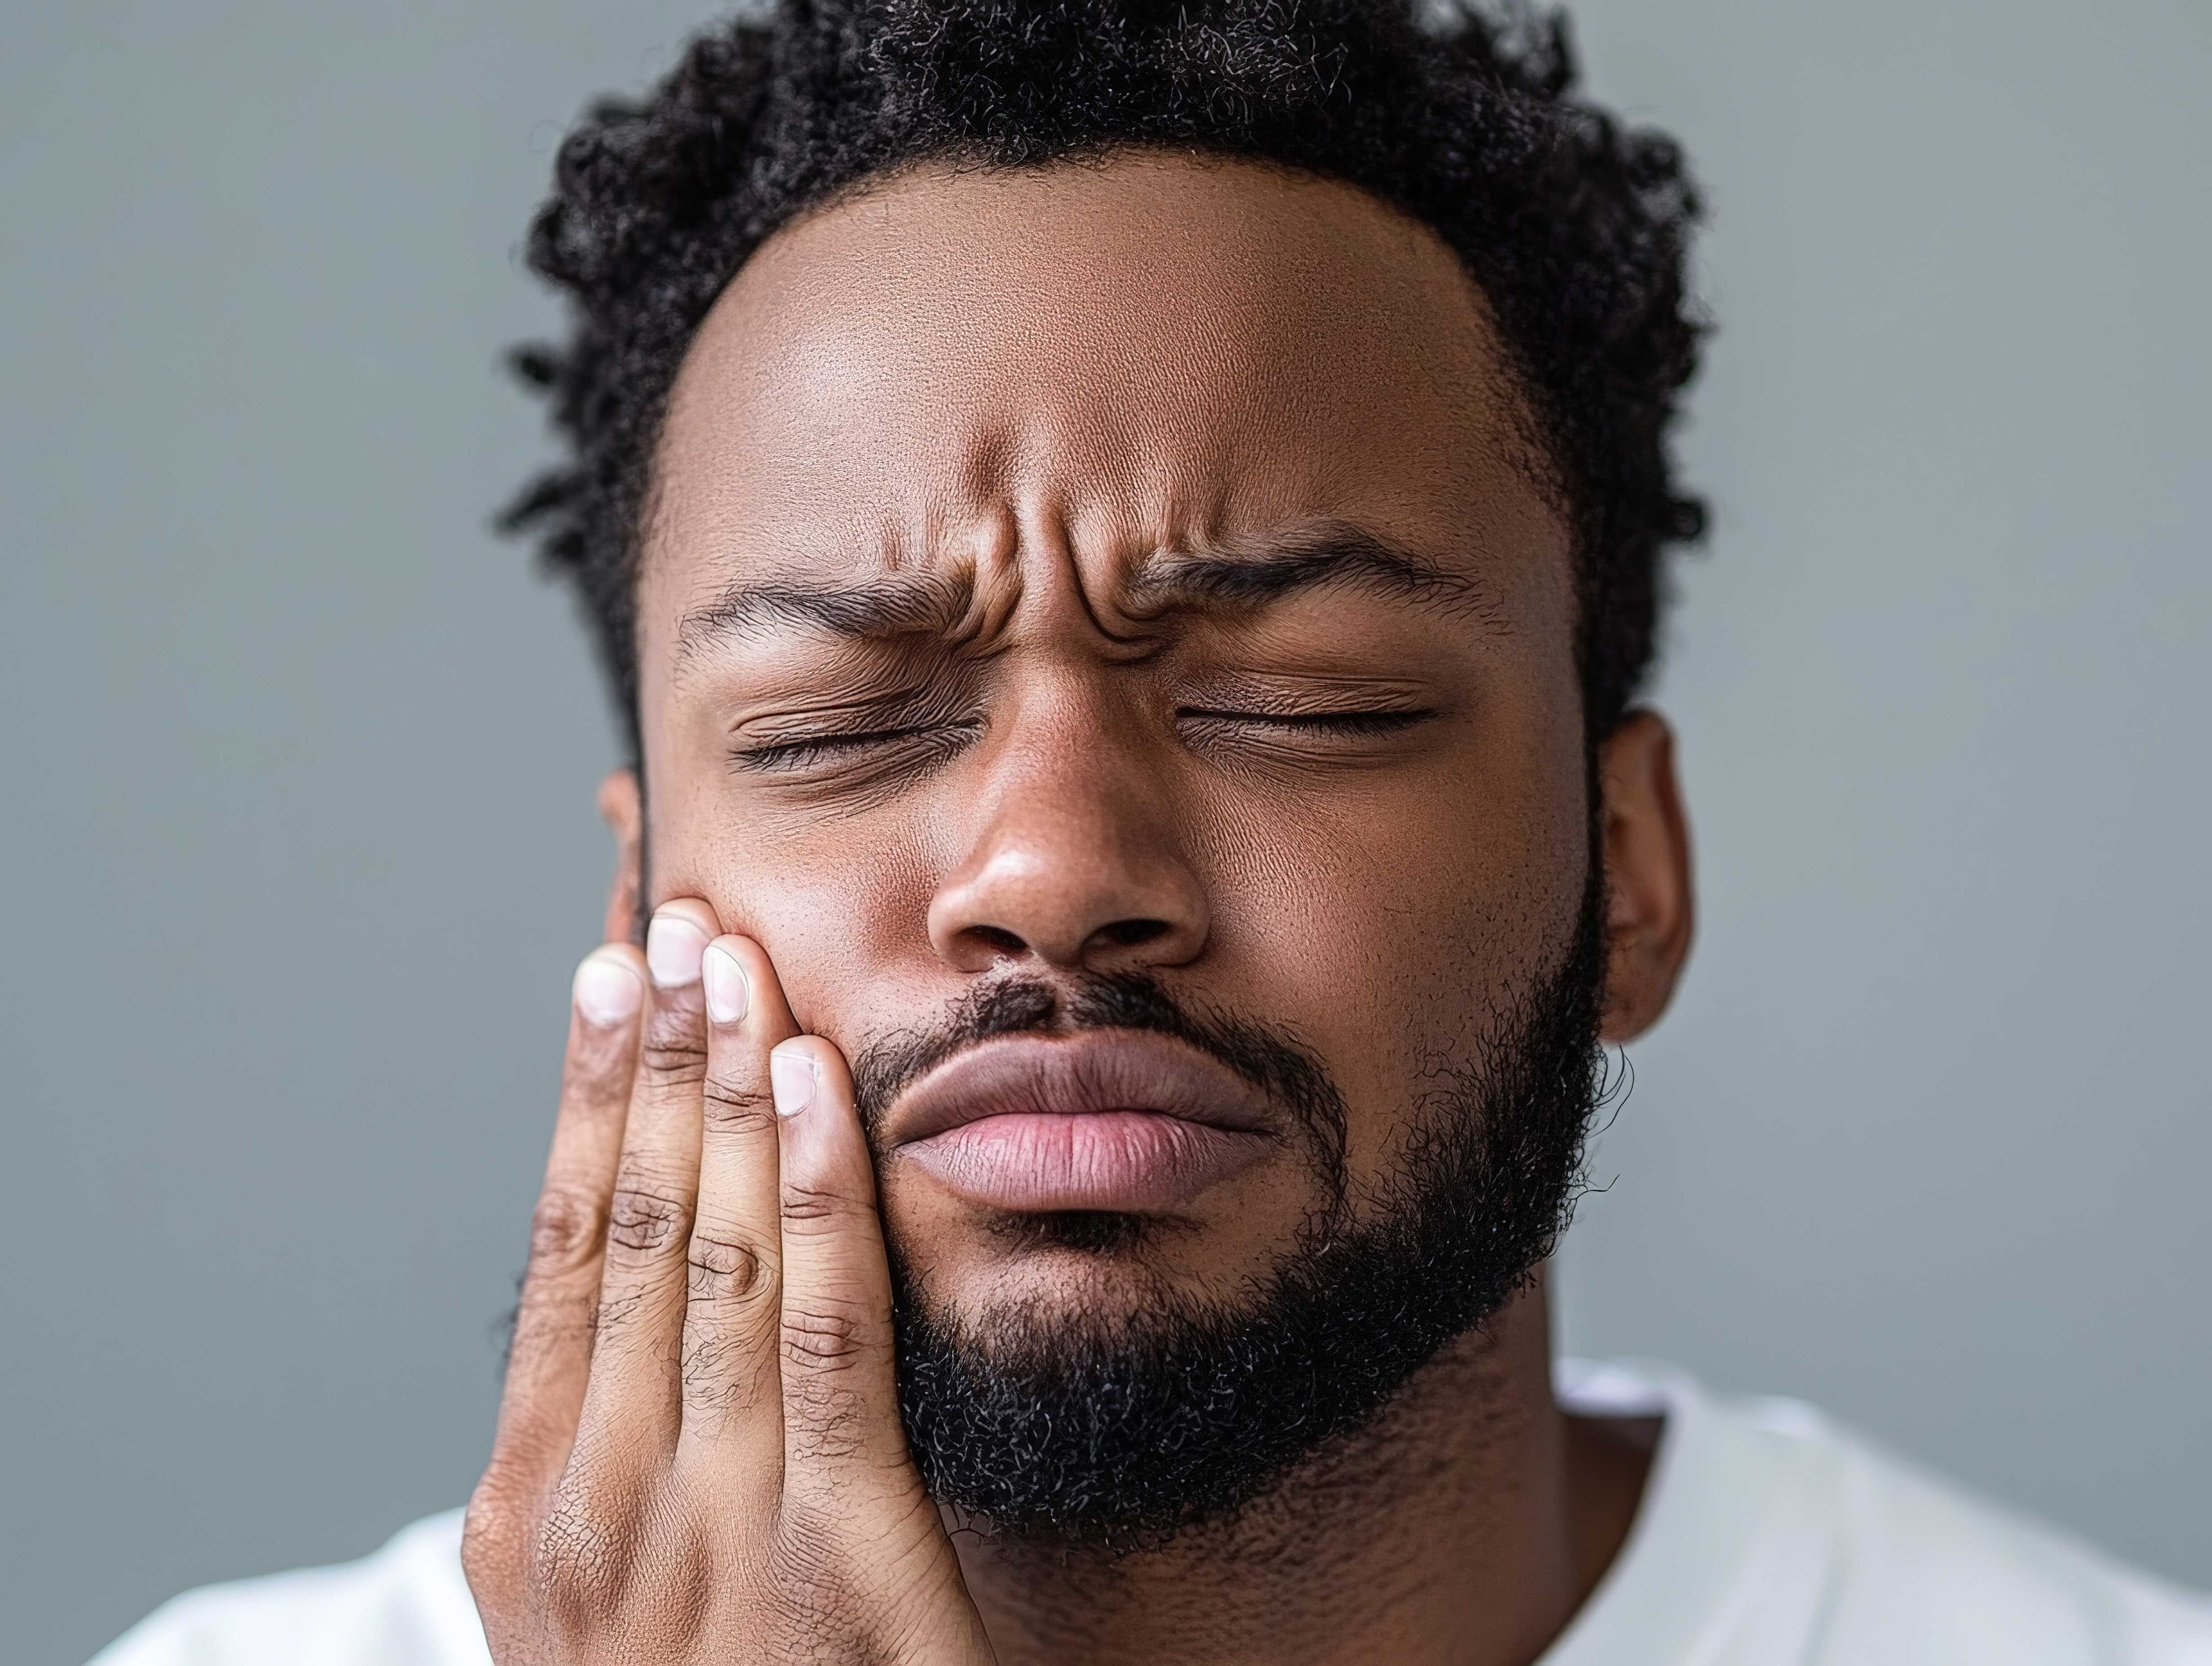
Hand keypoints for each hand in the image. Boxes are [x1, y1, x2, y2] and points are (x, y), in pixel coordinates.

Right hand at [463, 899, 994, 1663]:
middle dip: (650, 1058)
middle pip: (626, 1224)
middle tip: (671, 919)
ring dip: (723, 1088)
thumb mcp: (610, 1593)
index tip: (604, 975)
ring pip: (712, 1251)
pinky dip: (819, 1195)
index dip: (582, 1097)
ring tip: (734, 959)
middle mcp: (594, 1500)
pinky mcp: (833, 1549)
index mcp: (526, 1509)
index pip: (557, 1247)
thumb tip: (637, 1290)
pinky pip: (824, 1334)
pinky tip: (816, 1085)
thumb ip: (617, 1453)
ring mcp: (707, 1522)